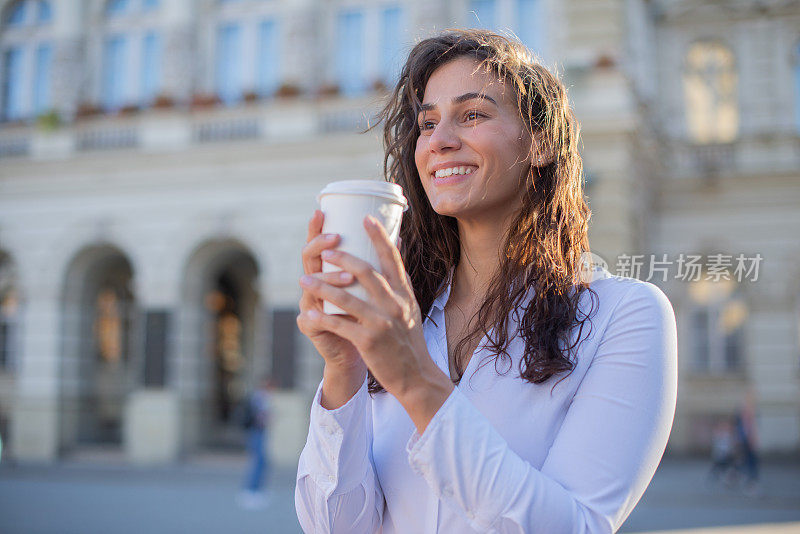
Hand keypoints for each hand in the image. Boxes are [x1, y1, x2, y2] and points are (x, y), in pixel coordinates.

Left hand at [298, 215, 451, 409]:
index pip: (392, 260)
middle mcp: (394, 305)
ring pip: (347, 298)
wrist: (415, 376)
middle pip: (366, 273)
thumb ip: (400, 282)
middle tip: (325, 248)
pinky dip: (321, 318)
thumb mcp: (410, 308)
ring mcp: (381, 323)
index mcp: (404, 294)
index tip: (365, 218)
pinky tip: (307, 314)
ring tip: (304, 279)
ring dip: (322, 287)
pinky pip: (340, 325)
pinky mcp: (369, 341)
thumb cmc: (408, 340)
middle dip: (342, 258)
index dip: (379, 237)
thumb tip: (396, 248)